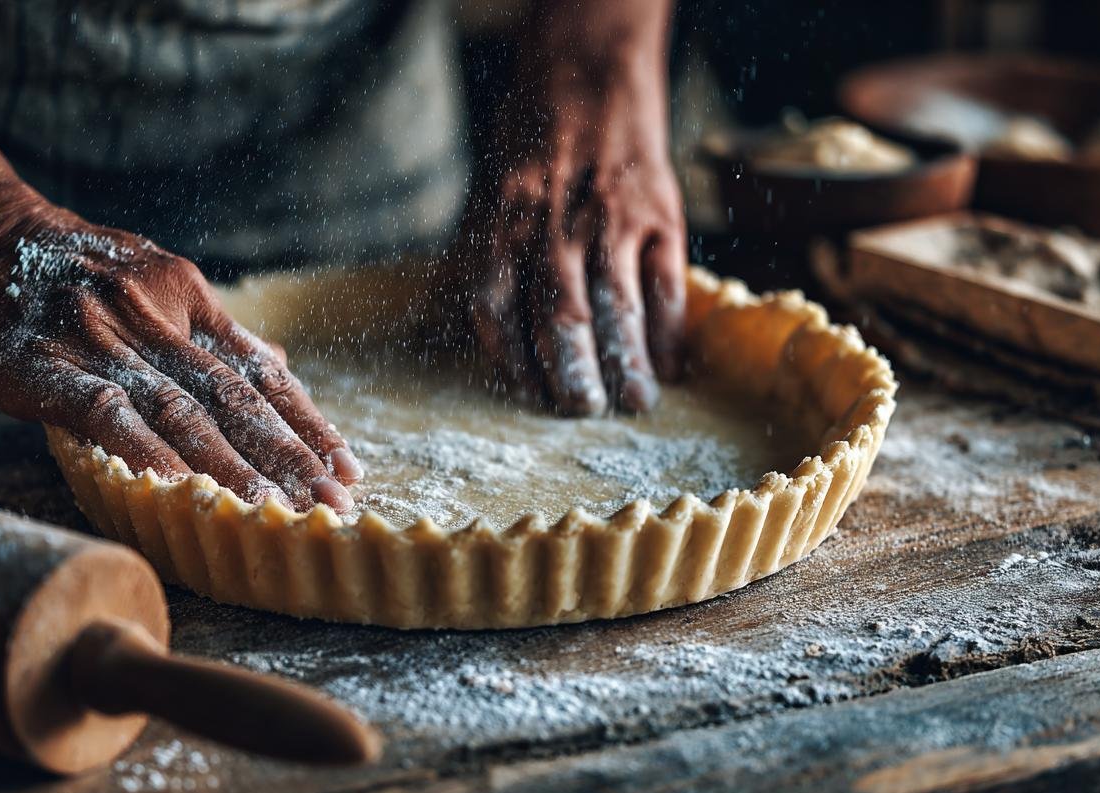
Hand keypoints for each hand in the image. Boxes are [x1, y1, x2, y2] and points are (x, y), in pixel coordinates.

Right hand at [0, 183, 359, 510]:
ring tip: (275, 511)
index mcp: (186, 295)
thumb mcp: (148, 276)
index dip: (308, 423)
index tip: (349, 467)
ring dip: (234, 468)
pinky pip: (105, 414)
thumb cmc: (58, 265)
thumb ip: (209, 329)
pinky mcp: (45, 366)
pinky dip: (146, 454)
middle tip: (334, 504)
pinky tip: (179, 491)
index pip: (261, 371)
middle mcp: (156, 316)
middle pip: (236, 398)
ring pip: (183, 412)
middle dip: (290, 457)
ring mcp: (103, 341)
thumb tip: (277, 366)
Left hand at [459, 0, 685, 415]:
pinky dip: (667, 330)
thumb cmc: (530, 148)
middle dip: (571, 371)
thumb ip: (469, 261)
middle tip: (581, 410)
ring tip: (633, 403)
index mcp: (503, 223)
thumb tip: (430, 328)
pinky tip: (669, 365)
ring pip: (618, 306)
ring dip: (626, 361)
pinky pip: (665, 283)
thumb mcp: (485, 193)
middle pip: (561, 314)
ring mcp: (612, 220)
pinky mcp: (660, 214)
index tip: (529, 396)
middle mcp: (555, 225)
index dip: (513, 357)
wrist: (591, 75)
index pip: (498, 303)